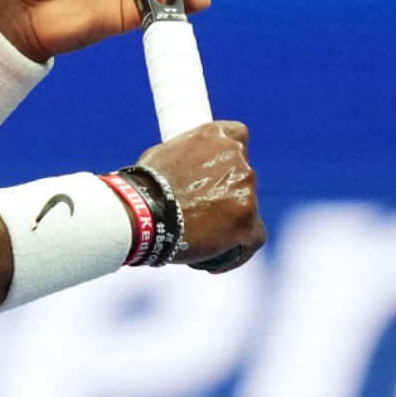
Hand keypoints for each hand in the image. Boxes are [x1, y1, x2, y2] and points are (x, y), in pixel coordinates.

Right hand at [136, 121, 264, 272]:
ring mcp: (246, 192)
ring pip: (249, 210)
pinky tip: (219, 261)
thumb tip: (184, 168)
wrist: (142, 214)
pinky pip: (253, 239)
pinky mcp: (248, 222)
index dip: (229, 154)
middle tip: (201, 211)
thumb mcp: (162, 155)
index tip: (218, 168)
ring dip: (232, 222)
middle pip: (242, 177)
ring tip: (204, 240)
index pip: (238, 135)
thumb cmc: (144, 186)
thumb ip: (184, 158)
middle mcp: (238, 160)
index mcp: (217, 137)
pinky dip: (239, 249)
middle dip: (227, 193)